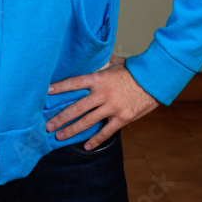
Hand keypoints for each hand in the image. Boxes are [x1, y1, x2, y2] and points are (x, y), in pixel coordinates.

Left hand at [45, 53, 160, 149]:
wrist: (155, 80)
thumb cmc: (135, 71)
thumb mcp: (117, 63)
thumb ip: (105, 63)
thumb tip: (99, 56)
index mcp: (99, 78)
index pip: (74, 83)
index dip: (60, 87)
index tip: (46, 92)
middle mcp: (102, 93)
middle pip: (76, 107)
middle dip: (60, 118)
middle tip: (48, 125)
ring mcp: (112, 107)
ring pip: (87, 121)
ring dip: (71, 130)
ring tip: (59, 136)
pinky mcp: (122, 118)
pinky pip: (106, 131)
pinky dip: (95, 140)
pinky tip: (86, 146)